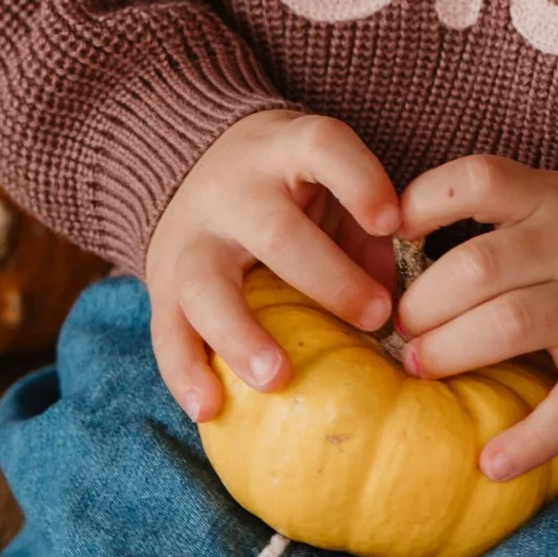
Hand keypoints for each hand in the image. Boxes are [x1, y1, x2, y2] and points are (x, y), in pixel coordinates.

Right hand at [142, 108, 400, 424]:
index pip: (322, 148)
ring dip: (241, 334)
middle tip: (374, 317)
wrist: (194, 165)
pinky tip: (209, 408)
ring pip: (206, 284)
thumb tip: (397, 303)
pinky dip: (185, 372)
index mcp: (285, 150)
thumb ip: (365, 230)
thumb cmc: (290, 188)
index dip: (359, 181)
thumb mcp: (329, 182)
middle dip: (327, 279)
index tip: (393, 222)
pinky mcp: (160, 284)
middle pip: (275, 231)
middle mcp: (234, 189)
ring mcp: (192, 236)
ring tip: (276, 377)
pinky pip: (166, 331)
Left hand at [393, 156, 557, 480]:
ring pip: (510, 325)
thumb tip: (388, 239)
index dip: (424, 202)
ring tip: (420, 368)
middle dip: (422, 303)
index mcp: (550, 198)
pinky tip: (491, 462)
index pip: (479, 180)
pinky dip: (531, 438)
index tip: (394, 233)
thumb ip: (492, 215)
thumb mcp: (552, 204)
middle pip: (477, 267)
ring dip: (451, 351)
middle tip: (402, 329)